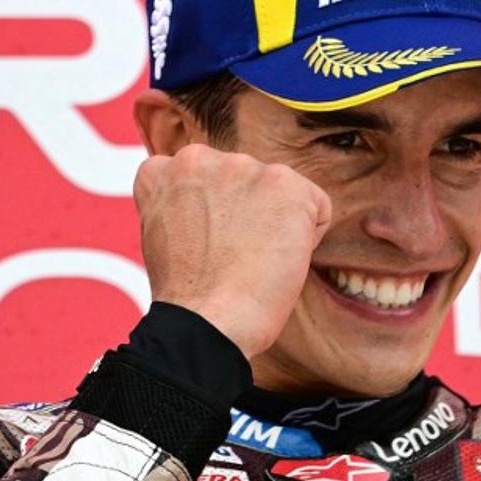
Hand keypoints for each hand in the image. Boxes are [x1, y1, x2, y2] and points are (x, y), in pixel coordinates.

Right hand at [133, 144, 332, 357]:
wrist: (207, 323)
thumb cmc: (189, 295)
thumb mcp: (164, 233)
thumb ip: (186, 203)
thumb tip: (219, 203)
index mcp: (165, 170)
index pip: (208, 181)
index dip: (214, 219)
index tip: (207, 248)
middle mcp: (199, 157)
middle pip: (246, 183)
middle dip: (247, 214)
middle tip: (232, 257)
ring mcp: (242, 167)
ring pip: (281, 194)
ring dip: (277, 224)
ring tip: (253, 260)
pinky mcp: (283, 183)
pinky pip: (317, 206)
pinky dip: (308, 237)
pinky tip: (279, 260)